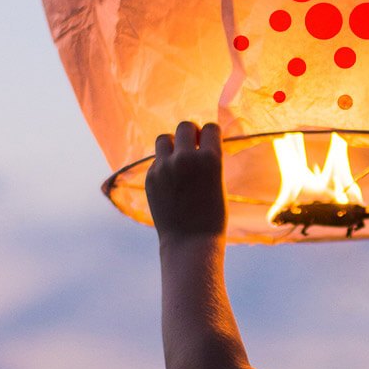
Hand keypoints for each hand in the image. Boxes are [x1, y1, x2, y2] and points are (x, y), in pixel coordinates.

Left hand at [145, 121, 226, 238]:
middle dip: (190, 134)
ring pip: (164, 138)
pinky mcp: (151, 177)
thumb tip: (196, 141)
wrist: (190, 241)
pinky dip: (163, 164)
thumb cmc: (212, 214)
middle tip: (193, 147)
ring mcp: (165, 167)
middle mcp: (186, 158)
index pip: (210, 127)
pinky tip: (170, 181)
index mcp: (211, 158)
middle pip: (184, 126)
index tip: (209, 143)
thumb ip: (206, 159)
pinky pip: (156, 159)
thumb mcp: (217, 181)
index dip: (210, 134)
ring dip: (172, 144)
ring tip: (178, 159)